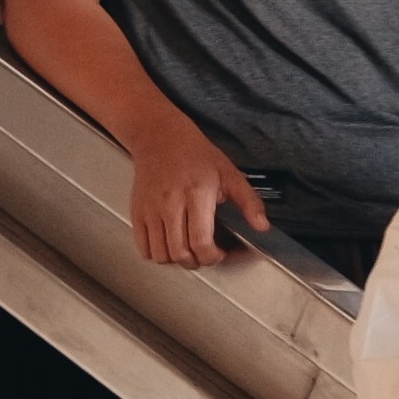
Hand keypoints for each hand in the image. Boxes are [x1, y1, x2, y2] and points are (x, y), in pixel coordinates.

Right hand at [128, 111, 271, 269]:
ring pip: (161, 255)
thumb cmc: (196, 155)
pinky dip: (157, 253)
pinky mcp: (137, 212)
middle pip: (180, 253)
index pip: (201, 242)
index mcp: (197, 194)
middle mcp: (171, 203)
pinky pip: (143, 247)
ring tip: (188, 249)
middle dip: (197, 262)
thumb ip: (249, 201)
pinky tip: (169, 243)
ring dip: (177, 260)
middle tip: (205, 253)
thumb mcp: (229, 173)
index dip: (213, 257)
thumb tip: (262, 226)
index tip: (220, 253)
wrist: (160, 137)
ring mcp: (151, 209)